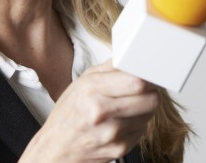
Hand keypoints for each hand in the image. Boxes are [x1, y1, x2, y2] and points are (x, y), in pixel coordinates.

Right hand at [19, 60, 159, 162]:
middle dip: (150, 92)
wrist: (55, 148)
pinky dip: (137, 124)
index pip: (136, 81)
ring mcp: (112, 133)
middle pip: (150, 99)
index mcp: (91, 90)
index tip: (145, 75)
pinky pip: (142, 130)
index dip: (147, 76)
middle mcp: (101, 112)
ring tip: (127, 106)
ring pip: (149, 114)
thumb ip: (109, 67)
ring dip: (144, 108)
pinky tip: (122, 121)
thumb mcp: (81, 83)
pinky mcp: (120, 149)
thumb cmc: (68, 114)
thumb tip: (131, 55)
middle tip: (141, 90)